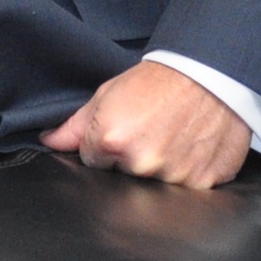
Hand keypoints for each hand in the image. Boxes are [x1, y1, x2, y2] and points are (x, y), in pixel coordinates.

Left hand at [41, 60, 249, 189]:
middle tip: (151, 131)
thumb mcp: (108, 95)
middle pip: (124, 176)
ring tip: (173, 137)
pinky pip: (189, 186)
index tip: (124, 130)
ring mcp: (176, 176)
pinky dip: (190, 170)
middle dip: (132, 159)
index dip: (106, 146)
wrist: (210, 73)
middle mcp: (142, 163)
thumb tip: (49, 143)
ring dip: (162, 167)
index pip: (92, 162)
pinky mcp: (205, 181)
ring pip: (157, 184)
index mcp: (112, 141)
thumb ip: (76, 126)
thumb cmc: (158, 81)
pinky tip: (193, 147)